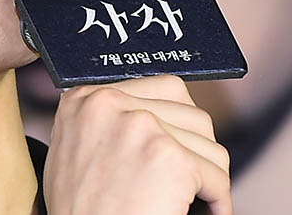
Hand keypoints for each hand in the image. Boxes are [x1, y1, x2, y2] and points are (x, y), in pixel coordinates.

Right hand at [44, 75, 231, 214]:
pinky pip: (216, 175)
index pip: (159, 88)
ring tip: (196, 196)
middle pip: (188, 111)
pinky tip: (205, 210)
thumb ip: (107, 123)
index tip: (179, 146)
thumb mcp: (75, 151)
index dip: (176, 124)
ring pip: (207, 141)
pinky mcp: (170, 158)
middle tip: (192, 175)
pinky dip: (217, 198)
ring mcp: (142, 127)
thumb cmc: (80, 211)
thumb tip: (148, 115)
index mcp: (85, 98)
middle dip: (196, 147)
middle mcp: (111, 103)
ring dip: (207, 172)